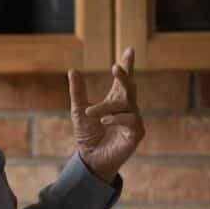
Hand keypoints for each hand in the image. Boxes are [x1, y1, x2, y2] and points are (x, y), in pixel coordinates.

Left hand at [69, 47, 145, 182]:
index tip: (129, 49)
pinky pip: (131, 120)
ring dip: (106, 107)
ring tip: (91, 114)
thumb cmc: (87, 135)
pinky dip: (116, 118)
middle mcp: (127, 108)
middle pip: (129, 87)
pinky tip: (104, 120)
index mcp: (115, 101)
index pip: (122, 80)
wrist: (90, 159)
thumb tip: (72, 70)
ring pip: (125, 105)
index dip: (127, 65)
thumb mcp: (79, 111)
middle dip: (124, 76)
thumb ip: (78, 92)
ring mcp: (134, 120)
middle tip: (115, 67)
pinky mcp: (137, 133)